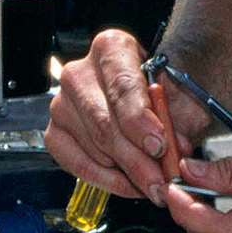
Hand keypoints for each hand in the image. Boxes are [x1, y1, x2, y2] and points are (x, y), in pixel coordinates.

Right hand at [45, 28, 183, 202]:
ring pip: (95, 149)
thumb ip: (176, 119)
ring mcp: (61, 106)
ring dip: (128, 173)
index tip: (159, 145)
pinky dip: (109, 181)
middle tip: (161, 181)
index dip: (140, 120)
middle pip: (105, 124)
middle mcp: (79, 74)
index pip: (122, 86)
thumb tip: (175, 150)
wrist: (137, 99)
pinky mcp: (55, 135)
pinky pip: (79, 166)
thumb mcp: (176, 95)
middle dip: (137, 159)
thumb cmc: (158, 92)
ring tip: (154, 181)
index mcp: (111, 48)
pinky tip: (130, 184)